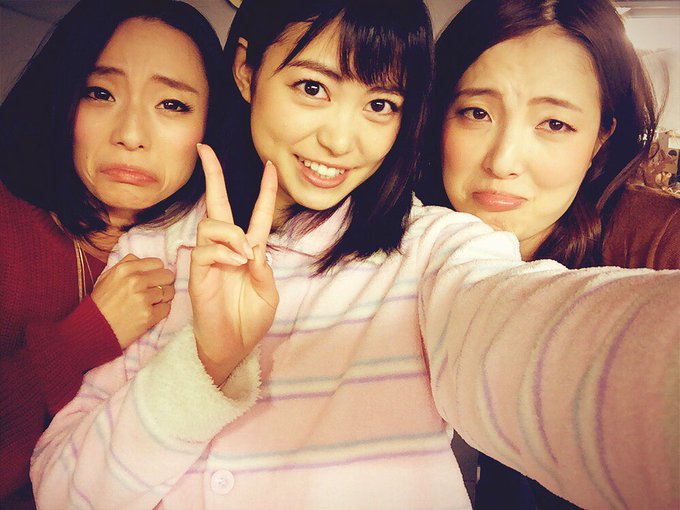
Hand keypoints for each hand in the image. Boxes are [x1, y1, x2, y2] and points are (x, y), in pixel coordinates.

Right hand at [91, 254, 175, 348]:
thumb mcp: (106, 277)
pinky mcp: (148, 315)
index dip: (157, 271)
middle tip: (154, 291)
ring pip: (169, 292)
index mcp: (125, 269)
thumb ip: (126, 264)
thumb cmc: (100, 303)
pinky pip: (167, 308)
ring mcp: (143, 299)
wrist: (93, 330)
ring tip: (150, 303)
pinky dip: (161, 311)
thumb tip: (143, 259)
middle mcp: (135, 281)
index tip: (153, 279)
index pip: (158, 263)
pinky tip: (149, 313)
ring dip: (162, 298)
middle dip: (163, 283)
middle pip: (167, 276)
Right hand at [191, 143, 278, 384]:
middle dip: (213, 175)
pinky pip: (206, 247)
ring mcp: (211, 257)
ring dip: (232, 233)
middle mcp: (228, 248)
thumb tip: (251, 247)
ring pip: (212, 222)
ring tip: (243, 256)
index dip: (265, 191)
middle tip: (205, 149)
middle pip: (218, 204)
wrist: (232, 346)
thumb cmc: (250, 320)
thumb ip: (264, 269)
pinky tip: (233, 265)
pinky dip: (223, 252)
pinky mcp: (197, 270)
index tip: (270, 166)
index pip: (257, 214)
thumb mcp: (269, 294)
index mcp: (250, 251)